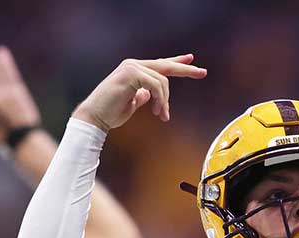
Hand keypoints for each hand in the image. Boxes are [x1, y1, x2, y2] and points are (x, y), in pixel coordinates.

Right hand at [72, 55, 206, 130]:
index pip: (159, 64)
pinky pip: (156, 85)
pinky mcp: (131, 74)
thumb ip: (142, 96)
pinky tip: (157, 111)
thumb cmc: (111, 113)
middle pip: (165, 65)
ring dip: (166, 101)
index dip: (176, 62)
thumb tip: (150, 95)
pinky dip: (160, 99)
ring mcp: (131, 67)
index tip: (191, 60)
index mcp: (134, 70)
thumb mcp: (132, 103)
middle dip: (185, 70)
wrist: (95, 117)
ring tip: (162, 114)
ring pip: (163, 80)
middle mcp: (133, 65)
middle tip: (203, 72)